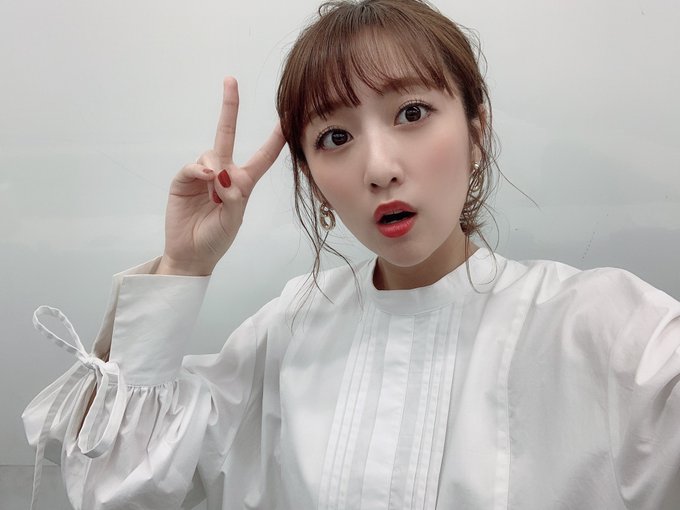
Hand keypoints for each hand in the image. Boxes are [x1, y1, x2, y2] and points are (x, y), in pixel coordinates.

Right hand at [158, 77, 284, 274]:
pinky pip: (193, 166)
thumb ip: (233, 197)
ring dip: (215, 169)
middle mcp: (223, 174)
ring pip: (211, 154)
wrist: (190, 255)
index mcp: (242, 184)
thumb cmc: (216, 239)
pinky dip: (200, 170)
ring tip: (216, 195)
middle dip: (229, 108)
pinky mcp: (183, 180)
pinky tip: (207, 179)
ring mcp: (202, 176)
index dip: (274, 140)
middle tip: (230, 80)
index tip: (285, 118)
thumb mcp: (233, 220)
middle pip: (227, 135)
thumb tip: (221, 174)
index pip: (262, 158)